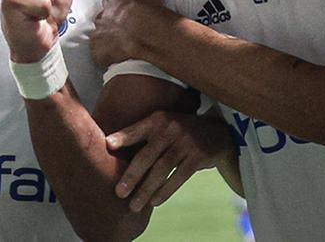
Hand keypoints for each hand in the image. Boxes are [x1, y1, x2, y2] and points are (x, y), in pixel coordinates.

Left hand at [90, 0, 173, 67]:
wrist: (144, 30)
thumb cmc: (144, 3)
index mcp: (113, 0)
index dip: (120, 3)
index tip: (126, 6)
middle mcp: (103, 17)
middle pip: (105, 17)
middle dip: (113, 20)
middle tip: (126, 24)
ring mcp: (100, 36)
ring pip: (103, 36)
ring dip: (111, 37)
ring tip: (125, 42)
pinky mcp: (101, 53)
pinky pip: (102, 55)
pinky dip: (108, 55)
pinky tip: (119, 56)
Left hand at [106, 111, 234, 210]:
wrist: (217, 134)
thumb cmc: (180, 133)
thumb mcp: (163, 126)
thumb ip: (142, 133)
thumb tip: (109, 145)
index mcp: (158, 119)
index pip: (137, 130)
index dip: (123, 137)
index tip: (107, 145)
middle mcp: (171, 128)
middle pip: (147, 155)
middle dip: (131, 176)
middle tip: (119, 193)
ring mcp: (186, 142)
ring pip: (162, 169)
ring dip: (146, 189)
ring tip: (135, 204)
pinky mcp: (198, 156)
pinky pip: (179, 177)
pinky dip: (165, 191)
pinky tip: (155, 202)